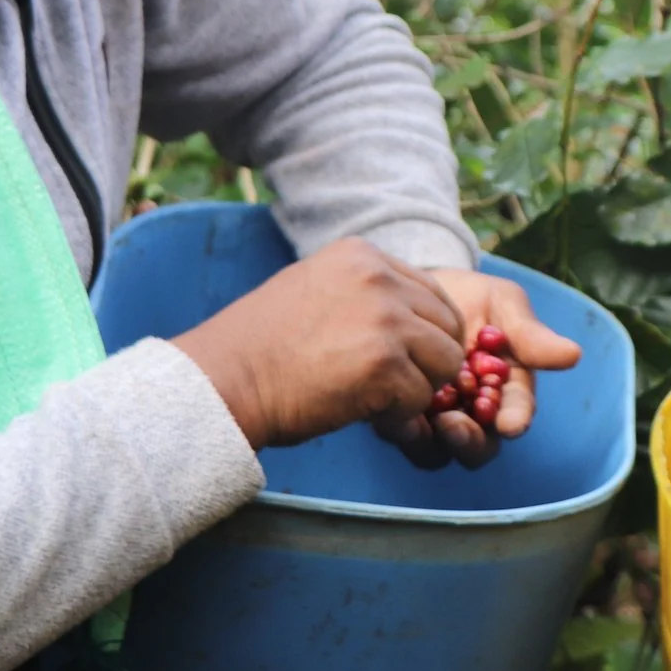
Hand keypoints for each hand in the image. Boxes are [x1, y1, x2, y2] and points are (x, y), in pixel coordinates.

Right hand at [173, 237, 465, 451]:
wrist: (223, 381)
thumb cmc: (260, 347)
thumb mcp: (313, 290)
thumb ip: (363, 293)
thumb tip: (410, 316)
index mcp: (363, 255)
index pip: (432, 292)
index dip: (423, 333)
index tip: (397, 358)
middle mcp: (379, 277)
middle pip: (448, 325)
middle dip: (428, 361)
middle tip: (393, 385)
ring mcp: (385, 319)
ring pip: (446, 361)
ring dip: (418, 388)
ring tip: (378, 399)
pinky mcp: (384, 364)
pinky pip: (421, 397)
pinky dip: (399, 415)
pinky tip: (365, 413)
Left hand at [395, 267, 581, 468]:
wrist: (417, 286)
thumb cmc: (470, 296)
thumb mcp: (503, 303)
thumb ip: (530, 333)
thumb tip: (573, 355)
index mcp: (508, 389)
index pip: (517, 413)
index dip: (515, 420)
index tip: (511, 423)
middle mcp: (475, 413)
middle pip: (479, 447)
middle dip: (470, 441)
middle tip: (455, 423)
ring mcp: (436, 418)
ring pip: (440, 451)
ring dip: (435, 440)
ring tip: (427, 412)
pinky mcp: (400, 414)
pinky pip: (402, 436)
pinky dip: (402, 427)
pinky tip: (398, 400)